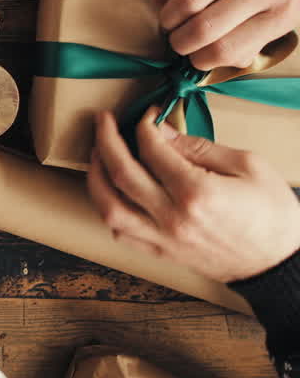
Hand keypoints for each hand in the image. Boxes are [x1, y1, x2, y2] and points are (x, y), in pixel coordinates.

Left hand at [87, 109, 299, 282]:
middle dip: (105, 140)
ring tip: (97, 154)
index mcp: (197, 192)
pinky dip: (107, 209)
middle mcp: (173, 217)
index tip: (145, 114)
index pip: (152, 150)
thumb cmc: (272, 213)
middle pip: (120, 173)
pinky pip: (120, 232)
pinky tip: (109, 191)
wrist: (281, 263)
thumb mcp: (249, 166)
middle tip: (103, 121)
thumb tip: (161, 131)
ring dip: (96, 176)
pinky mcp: (161, 253)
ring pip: (109, 207)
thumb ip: (200, 147)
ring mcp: (164, 239)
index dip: (142, 126)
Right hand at [152, 0, 299, 69]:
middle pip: (202, 29)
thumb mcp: (291, 11)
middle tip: (177, 41)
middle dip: (178, 43)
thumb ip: (259, 37)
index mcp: (281, 13)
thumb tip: (223, 60)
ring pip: (186, 0)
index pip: (226, 50)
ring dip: (168, 17)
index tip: (195, 58)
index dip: (200, 61)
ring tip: (169, 20)